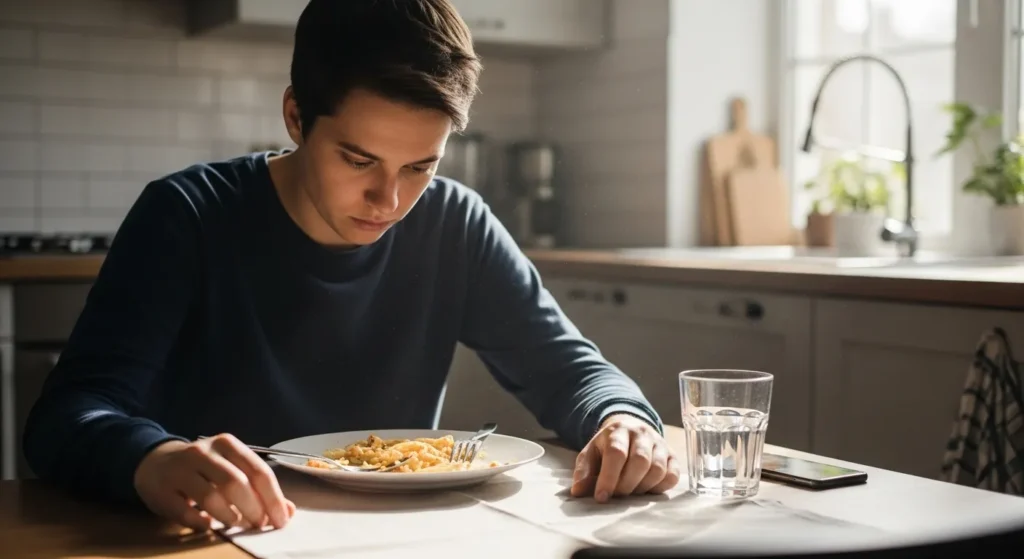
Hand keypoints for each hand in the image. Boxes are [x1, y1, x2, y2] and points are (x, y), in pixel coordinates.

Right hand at [134, 433, 295, 530]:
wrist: (155, 463)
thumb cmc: (204, 469)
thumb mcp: (232, 468)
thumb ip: (259, 487)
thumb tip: (288, 512)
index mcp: (226, 444)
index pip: (258, 471)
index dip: (273, 498)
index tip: (281, 520)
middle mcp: (203, 452)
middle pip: (236, 483)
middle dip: (253, 509)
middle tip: (259, 525)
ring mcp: (179, 469)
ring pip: (210, 497)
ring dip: (229, 516)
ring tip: (236, 524)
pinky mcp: (161, 489)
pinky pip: (185, 512)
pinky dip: (201, 523)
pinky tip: (209, 525)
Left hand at [571, 414, 680, 502]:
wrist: (630, 429)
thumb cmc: (607, 446)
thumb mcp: (591, 453)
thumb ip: (583, 471)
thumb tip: (578, 491)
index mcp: (618, 431)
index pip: (616, 453)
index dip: (609, 477)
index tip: (601, 497)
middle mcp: (641, 433)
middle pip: (640, 460)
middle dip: (626, 484)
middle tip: (617, 495)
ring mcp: (659, 443)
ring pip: (657, 469)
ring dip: (642, 487)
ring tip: (631, 491)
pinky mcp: (672, 455)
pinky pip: (673, 475)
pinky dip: (660, 487)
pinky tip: (647, 489)